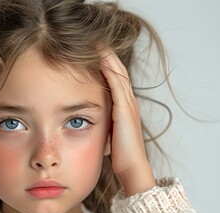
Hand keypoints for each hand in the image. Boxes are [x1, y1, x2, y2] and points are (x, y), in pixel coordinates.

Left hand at [100, 50, 154, 195]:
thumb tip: (88, 117)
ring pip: (119, 74)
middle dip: (108, 54)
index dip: (107, 62)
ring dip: (109, 57)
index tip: (94, 50)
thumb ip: (103, 119)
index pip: (116, 77)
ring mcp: (128, 105)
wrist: (131, 167)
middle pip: (119, 70)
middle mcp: (128, 102)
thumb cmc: (119, 152)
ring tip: (98, 43)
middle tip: (96, 40)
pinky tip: (102, 60)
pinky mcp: (125, 110)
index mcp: (124, 106)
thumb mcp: (109, 130)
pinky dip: (111, 71)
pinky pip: (118, 85)